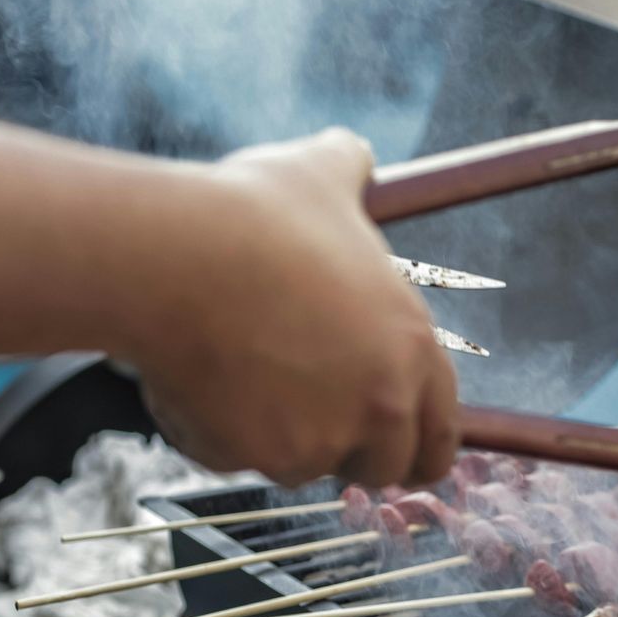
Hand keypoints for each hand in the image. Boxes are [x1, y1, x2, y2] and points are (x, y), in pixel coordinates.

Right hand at [123, 128, 458, 487]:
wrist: (176, 254)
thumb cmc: (252, 213)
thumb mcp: (320, 174)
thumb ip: (350, 168)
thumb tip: (352, 149)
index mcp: (413, 348)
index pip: (441, 436)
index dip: (418, 448)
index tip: (396, 453)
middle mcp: (381, 404)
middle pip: (382, 468)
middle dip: (347, 452)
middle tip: (304, 418)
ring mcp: (321, 438)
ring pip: (300, 464)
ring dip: (272, 435)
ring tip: (236, 366)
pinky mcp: (258, 456)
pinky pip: (234, 457)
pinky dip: (213, 432)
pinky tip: (194, 376)